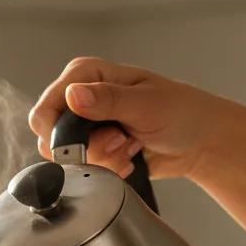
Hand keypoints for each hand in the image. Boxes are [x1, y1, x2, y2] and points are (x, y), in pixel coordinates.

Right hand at [28, 57, 241, 181]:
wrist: (199, 141)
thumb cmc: (182, 112)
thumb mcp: (146, 104)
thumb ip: (108, 100)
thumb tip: (74, 96)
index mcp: (87, 75)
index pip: (46, 108)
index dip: (59, 133)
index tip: (88, 142)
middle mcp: (81, 98)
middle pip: (52, 137)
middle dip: (88, 150)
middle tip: (120, 140)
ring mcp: (87, 126)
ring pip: (68, 158)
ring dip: (102, 161)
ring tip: (129, 147)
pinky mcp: (94, 149)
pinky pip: (83, 170)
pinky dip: (107, 170)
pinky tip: (128, 158)